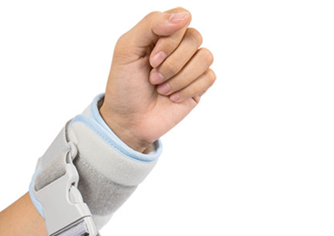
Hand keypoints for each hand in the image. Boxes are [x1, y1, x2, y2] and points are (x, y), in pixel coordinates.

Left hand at [99, 7, 215, 152]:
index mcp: (162, 34)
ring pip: (205, 57)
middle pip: (194, 37)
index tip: (152, 59)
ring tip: (162, 89)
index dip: (170, 39)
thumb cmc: (124, 86)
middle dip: (173, 62)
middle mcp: (179, 48)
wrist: (128, 121)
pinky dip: (189, 88)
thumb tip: (184, 17)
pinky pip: (209, 77)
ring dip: (180, 77)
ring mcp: (190, 68)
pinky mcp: (198, 88)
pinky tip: (173, 98)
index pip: (182, 18)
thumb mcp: (127, 48)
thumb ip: (151, 24)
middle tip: (153, 78)